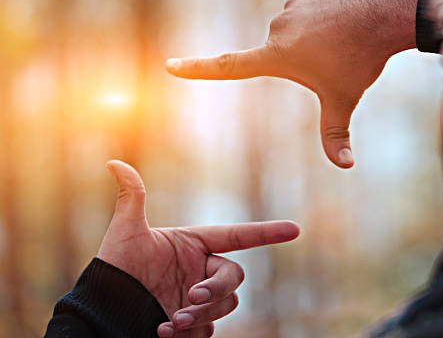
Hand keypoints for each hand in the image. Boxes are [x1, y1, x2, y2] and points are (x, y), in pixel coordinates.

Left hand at [97, 160, 299, 337]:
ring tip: (173, 321)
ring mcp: (199, 298)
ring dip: (203, 312)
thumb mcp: (126, 231)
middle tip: (190, 298)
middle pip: (233, 276)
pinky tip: (164, 330)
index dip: (266, 232)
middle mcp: (201, 270)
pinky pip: (209, 328)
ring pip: (225, 304)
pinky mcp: (194, 323)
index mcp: (194, 245)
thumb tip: (113, 163)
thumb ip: (131, 197)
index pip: (237, 236)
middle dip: (215, 289)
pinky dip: (192, 331)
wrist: (105, 310)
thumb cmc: (114, 267)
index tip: (294, 229)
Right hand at [165, 0, 422, 167]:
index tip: (171, 66)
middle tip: (334, 54)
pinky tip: (345, 14)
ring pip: (299, 26)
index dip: (198, 69)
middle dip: (304, 55)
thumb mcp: (344, 98)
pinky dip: (325, 12)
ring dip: (315, 33)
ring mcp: (293, 3)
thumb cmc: (363, 58)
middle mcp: (278, 26)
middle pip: (283, 50)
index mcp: (277, 55)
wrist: (390, 10)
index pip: (228, 66)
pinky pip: (311, 5)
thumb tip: (345, 167)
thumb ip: (336, 134)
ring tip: (342, 32)